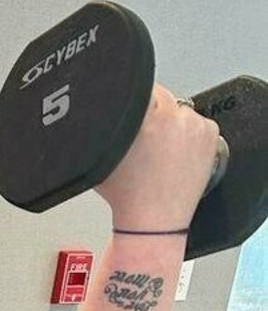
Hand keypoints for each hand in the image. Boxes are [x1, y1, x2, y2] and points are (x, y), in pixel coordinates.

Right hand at [95, 85, 220, 232]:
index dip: (130, 101)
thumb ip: (104, 123)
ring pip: (178, 109)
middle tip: (142, 138)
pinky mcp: (210, 134)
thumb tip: (105, 100)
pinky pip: (196, 121)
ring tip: (159, 150)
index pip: (139, 88)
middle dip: (151, 112)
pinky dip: (188, 133)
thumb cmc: (125, 194)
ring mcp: (193, 125)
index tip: (129, 116)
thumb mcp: (101, 153)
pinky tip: (174, 153)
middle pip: (159, 95)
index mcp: (142, 116)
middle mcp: (171, 117)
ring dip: (170, 122)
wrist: (153, 221)